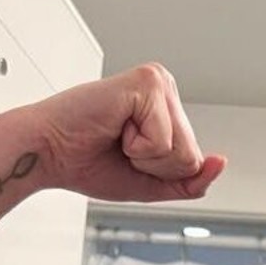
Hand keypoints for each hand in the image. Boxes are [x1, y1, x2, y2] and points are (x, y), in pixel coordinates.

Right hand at [4, 62, 226, 202]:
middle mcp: (165, 88)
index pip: (193, 161)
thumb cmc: (87, 162)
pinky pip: (164, 142)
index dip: (159, 173)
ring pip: (182, 152)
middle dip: (154, 166)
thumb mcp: (150, 182)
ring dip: (145, 158)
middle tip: (119, 147)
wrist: (45, 154)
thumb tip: (220, 163)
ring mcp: (158, 82)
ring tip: (116, 137)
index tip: (125, 155)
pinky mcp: (147, 82)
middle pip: (192, 157)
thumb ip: (189, 180)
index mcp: (166, 107)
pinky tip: (114, 128)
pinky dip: (138, 148)